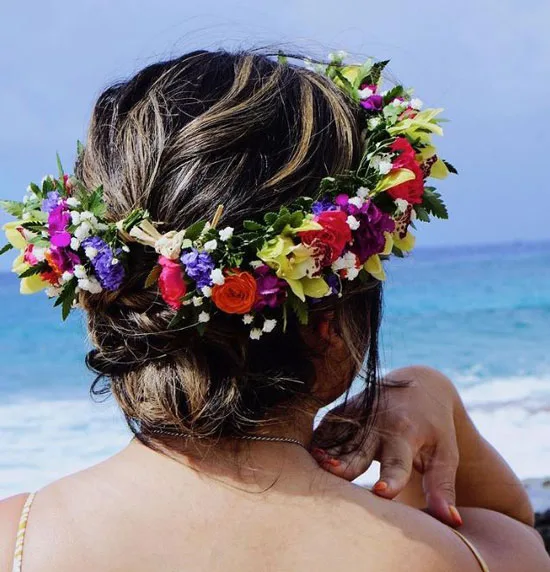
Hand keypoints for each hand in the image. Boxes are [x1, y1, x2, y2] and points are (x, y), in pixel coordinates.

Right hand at [311, 365, 462, 526]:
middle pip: (360, 449)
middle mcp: (380, 422)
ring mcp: (359, 413)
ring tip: (315, 464)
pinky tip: (307, 455)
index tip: (382, 493)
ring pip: (338, 437)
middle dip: (346, 462)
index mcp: (407, 434)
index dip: (392, 477)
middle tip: (333, 474)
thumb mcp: (445, 453)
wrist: (420, 384)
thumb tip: (452, 524)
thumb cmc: (435, 427)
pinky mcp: (344, 409)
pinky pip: (326, 426)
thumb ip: (442, 487)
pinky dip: (315, 439)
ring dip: (325, 451)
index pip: (399, 460)